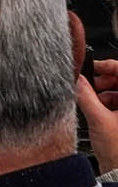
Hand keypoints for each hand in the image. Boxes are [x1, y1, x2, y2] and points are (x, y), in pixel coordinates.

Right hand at [77, 58, 117, 172]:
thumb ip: (85, 96)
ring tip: (94, 101)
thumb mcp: (98, 120)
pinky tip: (100, 111)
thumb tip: (77, 80)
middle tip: (90, 87)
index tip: (93, 68)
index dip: (108, 66)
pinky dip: (111, 104)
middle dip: (106, 82)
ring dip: (107, 93)